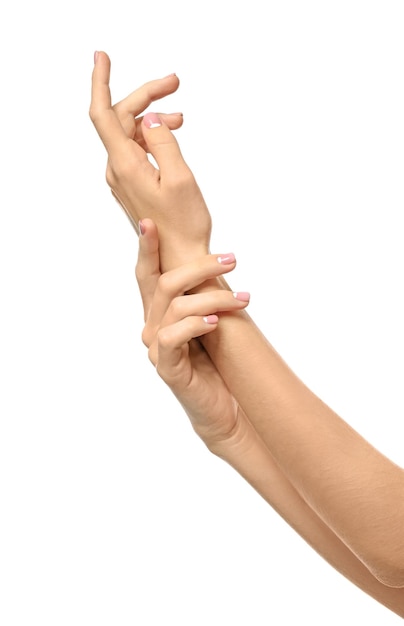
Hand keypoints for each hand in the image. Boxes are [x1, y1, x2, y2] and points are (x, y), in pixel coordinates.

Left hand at [90, 51, 211, 270]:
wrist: (179, 259)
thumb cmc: (184, 226)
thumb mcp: (180, 178)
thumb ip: (163, 142)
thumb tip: (149, 118)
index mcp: (126, 166)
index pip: (103, 114)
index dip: (101, 82)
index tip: (102, 58)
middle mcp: (118, 170)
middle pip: (121, 119)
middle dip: (145, 96)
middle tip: (174, 83)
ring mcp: (123, 178)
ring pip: (130, 134)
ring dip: (152, 118)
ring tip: (180, 118)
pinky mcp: (132, 185)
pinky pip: (136, 150)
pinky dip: (152, 137)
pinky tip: (170, 136)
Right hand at [136, 219, 249, 449]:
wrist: (225, 408)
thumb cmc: (219, 362)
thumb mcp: (212, 321)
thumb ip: (204, 296)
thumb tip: (218, 263)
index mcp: (161, 313)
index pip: (148, 275)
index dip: (146, 249)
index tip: (149, 222)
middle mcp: (153, 327)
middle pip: (166, 283)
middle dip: (200, 266)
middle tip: (233, 259)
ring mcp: (157, 348)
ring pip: (176, 306)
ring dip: (214, 297)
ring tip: (245, 299)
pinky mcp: (167, 367)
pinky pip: (174, 336)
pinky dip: (197, 324)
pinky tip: (217, 324)